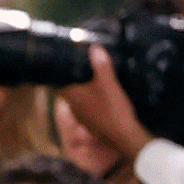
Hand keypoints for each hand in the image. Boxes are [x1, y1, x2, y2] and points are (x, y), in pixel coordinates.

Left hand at [60, 45, 153, 161]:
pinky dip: (94, 103)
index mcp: (71, 95)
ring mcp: (82, 117)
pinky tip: (105, 100)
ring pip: (79, 100)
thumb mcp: (109, 83)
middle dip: (77, 80)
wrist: (124, 136)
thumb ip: (101, 65)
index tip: (69, 63)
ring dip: (85, 92)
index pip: (59, 80)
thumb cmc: (112, 109)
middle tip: (86, 69)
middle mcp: (73, 106)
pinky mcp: (92, 124)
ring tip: (96, 82)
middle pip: (69, 90)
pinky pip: (89, 109)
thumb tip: (94, 48)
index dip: (63, 71)